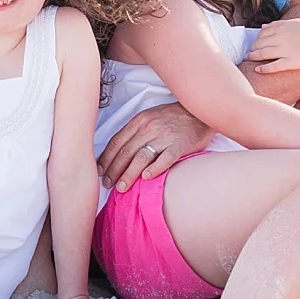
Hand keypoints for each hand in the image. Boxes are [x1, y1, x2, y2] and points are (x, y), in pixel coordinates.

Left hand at [97, 102, 213, 192]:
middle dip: (114, 170)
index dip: (106, 158)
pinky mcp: (180, 145)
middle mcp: (149, 128)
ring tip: (122, 187)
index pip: (117, 141)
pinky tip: (146, 178)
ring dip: (129, 174)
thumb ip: (135, 132)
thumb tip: (119, 152)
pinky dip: (155, 168)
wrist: (199, 111)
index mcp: (139, 121)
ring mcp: (165, 136)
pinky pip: (165, 158)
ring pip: (141, 157)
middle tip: (108, 185)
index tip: (100, 171)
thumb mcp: (149, 117)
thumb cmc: (172, 116)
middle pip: (126, 151)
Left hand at [244, 18, 299, 73]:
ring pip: (263, 53)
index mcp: (283, 27)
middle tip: (249, 53)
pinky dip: (264, 68)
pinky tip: (258, 69)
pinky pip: (274, 66)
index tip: (255, 44)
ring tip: (249, 59)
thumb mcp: (296, 23)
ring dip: (253, 56)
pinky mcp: (292, 62)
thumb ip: (278, 24)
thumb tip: (262, 26)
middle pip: (260, 43)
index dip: (256, 39)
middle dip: (252, 48)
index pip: (262, 33)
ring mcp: (287, 50)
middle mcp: (282, 38)